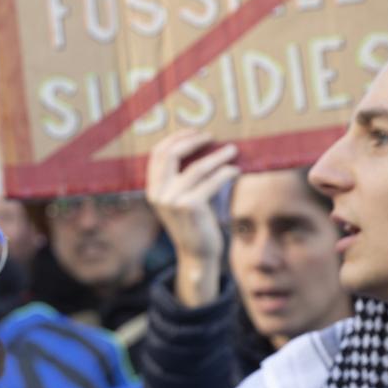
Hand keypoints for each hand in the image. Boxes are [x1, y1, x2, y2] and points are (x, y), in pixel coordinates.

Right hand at [145, 131, 239, 307]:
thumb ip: (179, 178)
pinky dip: (226, 172)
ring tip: (232, 150)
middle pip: (172, 154)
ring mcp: (173, 200)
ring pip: (197, 167)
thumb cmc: (193, 224)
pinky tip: (235, 171)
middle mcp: (159, 194)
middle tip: (211, 135)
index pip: (158, 154)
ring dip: (218, 155)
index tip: (194, 132)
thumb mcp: (178, 200)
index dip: (176, 138)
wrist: (197, 255)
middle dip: (192, 140)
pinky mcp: (191, 206)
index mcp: (152, 190)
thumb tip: (198, 144)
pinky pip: (212, 181)